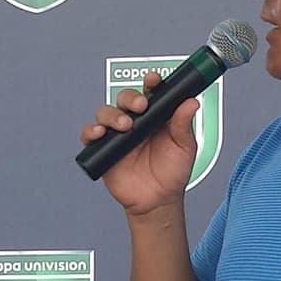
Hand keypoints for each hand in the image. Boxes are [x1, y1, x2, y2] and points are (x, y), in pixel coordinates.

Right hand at [79, 71, 199, 215]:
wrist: (157, 201)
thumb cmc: (172, 173)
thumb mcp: (184, 147)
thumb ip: (184, 124)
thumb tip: (190, 102)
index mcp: (155, 116)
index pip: (150, 92)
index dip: (150, 82)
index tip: (154, 80)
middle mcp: (135, 121)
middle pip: (125, 98)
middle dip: (130, 98)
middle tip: (140, 106)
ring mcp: (117, 134)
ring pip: (106, 112)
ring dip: (112, 115)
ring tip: (124, 126)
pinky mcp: (103, 149)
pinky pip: (90, 135)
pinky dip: (91, 131)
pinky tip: (99, 133)